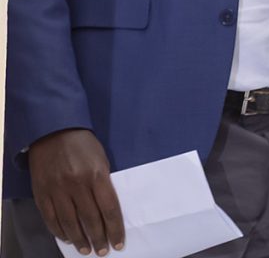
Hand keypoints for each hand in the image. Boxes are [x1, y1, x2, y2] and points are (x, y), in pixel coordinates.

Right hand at [28, 129, 124, 254]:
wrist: (53, 130)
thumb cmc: (83, 143)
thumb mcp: (101, 157)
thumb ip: (103, 182)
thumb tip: (107, 208)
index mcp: (97, 174)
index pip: (109, 208)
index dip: (115, 228)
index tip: (119, 243)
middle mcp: (77, 185)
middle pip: (90, 219)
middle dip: (99, 238)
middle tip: (103, 252)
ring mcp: (57, 190)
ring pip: (70, 223)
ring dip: (80, 240)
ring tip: (87, 250)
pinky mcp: (42, 194)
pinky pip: (51, 219)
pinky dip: (60, 232)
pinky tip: (68, 238)